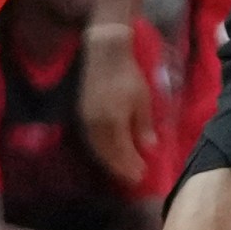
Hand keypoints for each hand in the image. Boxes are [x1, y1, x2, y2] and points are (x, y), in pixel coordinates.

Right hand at [77, 26, 157, 186]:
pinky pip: (91, 138)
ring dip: (110, 160)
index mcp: (113, 122)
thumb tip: (149, 147)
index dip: (131, 165)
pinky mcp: (81, 113)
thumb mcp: (142, 99)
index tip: (142, 174)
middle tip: (132, 177)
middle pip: (108, 154)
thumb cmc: (127, 75)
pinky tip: (108, 150)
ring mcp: (86, 119)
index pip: (122, 151)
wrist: (104, 53)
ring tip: (121, 167)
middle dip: (120, 167)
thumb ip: (143, 125)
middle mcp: (96, 125)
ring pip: (97, 148)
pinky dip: (101, 149)